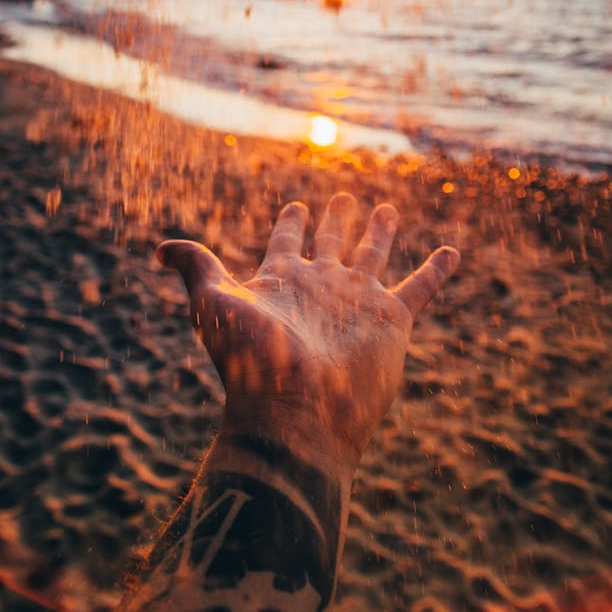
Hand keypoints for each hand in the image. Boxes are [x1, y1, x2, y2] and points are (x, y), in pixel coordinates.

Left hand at [158, 192, 458, 476]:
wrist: (297, 415)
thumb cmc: (252, 361)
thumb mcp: (214, 305)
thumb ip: (196, 269)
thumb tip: (159, 248)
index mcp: (283, 282)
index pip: (288, 244)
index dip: (292, 224)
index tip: (296, 206)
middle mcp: (322, 289)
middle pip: (331, 244)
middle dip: (336, 221)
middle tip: (342, 196)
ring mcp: (358, 303)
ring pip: (374, 256)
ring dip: (380, 233)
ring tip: (387, 208)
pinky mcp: (391, 322)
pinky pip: (421, 288)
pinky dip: (437, 270)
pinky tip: (452, 251)